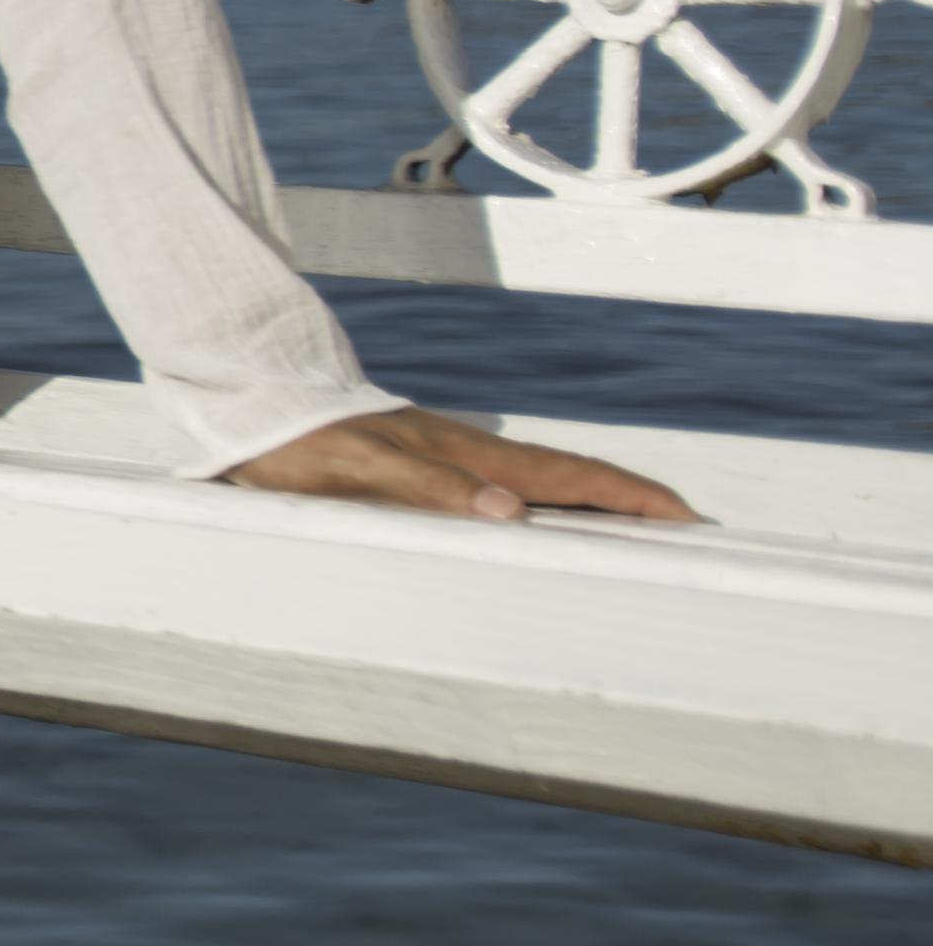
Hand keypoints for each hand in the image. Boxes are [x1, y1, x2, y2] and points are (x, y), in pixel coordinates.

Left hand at [223, 405, 697, 524]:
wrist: (255, 408)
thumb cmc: (302, 443)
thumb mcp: (361, 471)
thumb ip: (431, 489)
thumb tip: (510, 512)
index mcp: (470, 456)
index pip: (572, 476)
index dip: (633, 496)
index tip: (688, 518)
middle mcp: (473, 454)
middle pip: (572, 479)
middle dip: (633, 504)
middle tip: (687, 533)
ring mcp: (454, 458)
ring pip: (542, 484)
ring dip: (593, 506)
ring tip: (635, 536)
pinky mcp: (427, 466)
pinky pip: (506, 490)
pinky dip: (545, 507)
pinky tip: (543, 526)